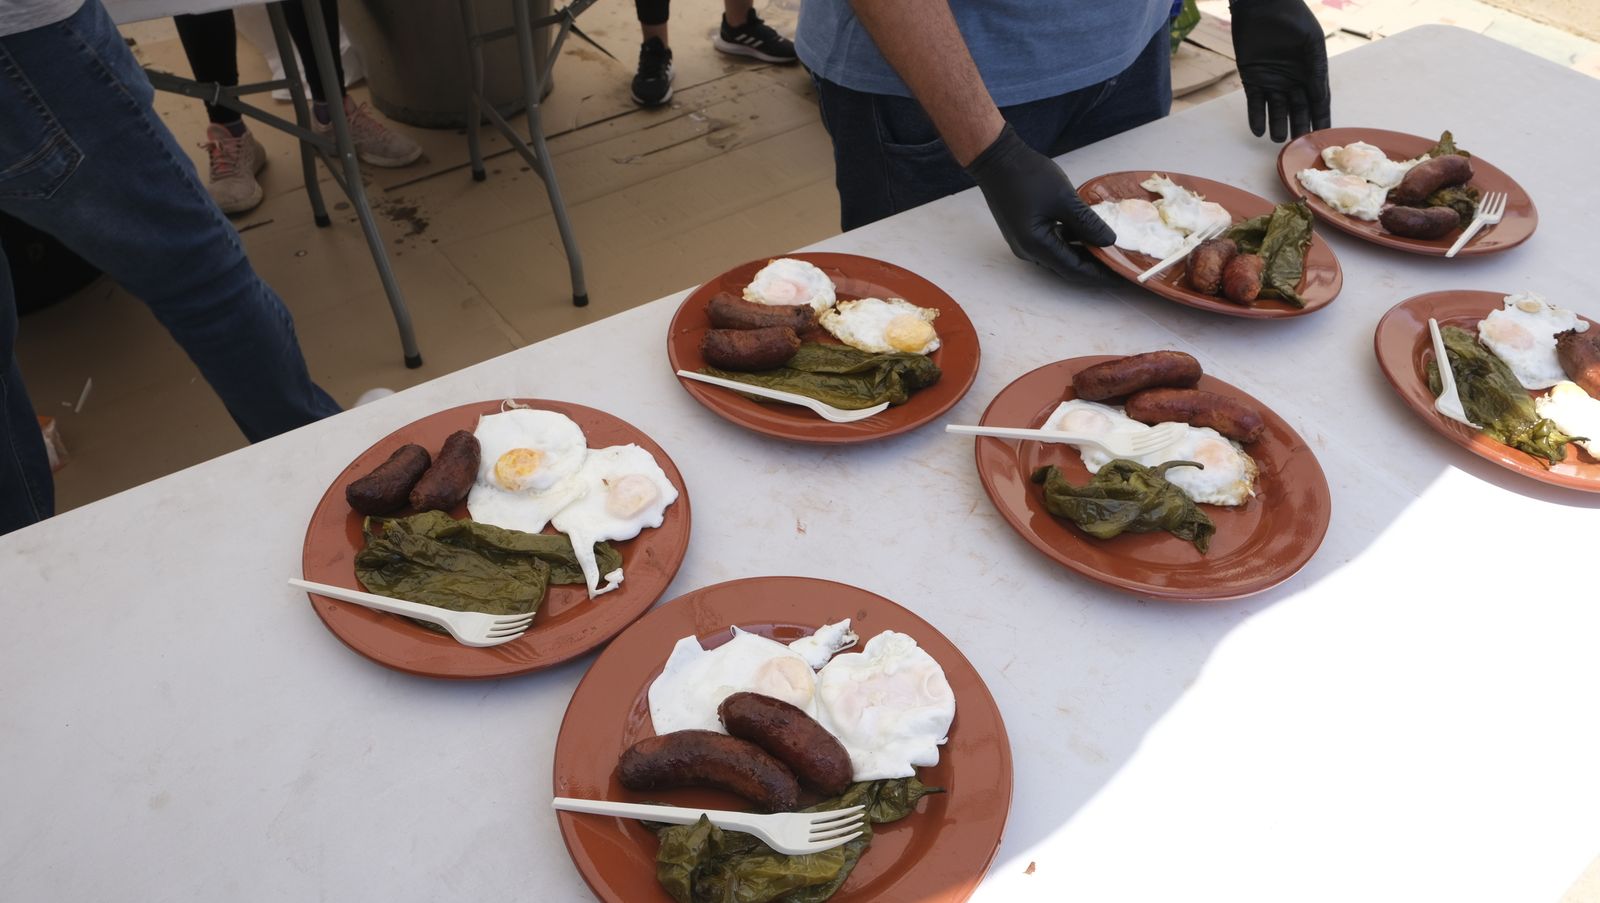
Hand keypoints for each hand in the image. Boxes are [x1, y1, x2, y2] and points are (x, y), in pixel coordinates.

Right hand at [964, 124, 1114, 280]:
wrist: (995, 158)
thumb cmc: (1027, 175)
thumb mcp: (1064, 198)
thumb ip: (1087, 223)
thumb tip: (1110, 241)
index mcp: (1037, 246)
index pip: (1075, 269)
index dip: (1101, 274)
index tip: (1123, 274)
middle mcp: (1028, 251)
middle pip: (1067, 267)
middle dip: (1094, 268)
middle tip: (1120, 265)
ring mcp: (1024, 242)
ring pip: (1060, 256)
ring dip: (1083, 255)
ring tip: (1108, 251)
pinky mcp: (1024, 232)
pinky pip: (1052, 244)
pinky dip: (1071, 243)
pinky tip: (1087, 234)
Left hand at [1230, 0, 1331, 140]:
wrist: (1262, 6)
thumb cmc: (1293, 18)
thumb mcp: (1311, 42)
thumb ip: (1317, 69)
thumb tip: (1321, 97)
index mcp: (1311, 72)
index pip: (1318, 101)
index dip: (1321, 117)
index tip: (1324, 136)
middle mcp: (1293, 80)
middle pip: (1297, 109)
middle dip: (1298, 126)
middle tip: (1299, 144)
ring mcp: (1272, 81)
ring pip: (1276, 109)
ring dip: (1277, 124)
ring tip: (1279, 139)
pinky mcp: (1252, 80)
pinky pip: (1255, 103)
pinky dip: (1256, 117)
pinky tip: (1259, 131)